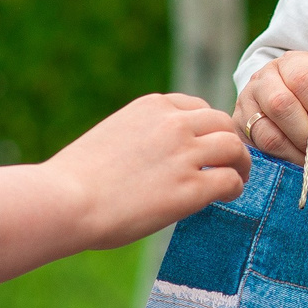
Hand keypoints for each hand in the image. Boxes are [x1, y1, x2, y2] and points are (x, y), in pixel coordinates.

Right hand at [48, 92, 248, 248]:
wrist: (66, 200)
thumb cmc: (75, 179)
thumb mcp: (111, 137)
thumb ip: (140, 138)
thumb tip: (155, 158)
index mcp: (151, 107)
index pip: (196, 106)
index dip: (207, 127)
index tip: (206, 144)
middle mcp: (173, 123)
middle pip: (222, 122)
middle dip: (229, 141)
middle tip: (231, 163)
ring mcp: (184, 153)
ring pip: (234, 147)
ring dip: (241, 164)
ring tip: (238, 179)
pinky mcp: (191, 187)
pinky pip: (231, 180)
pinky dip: (235, 188)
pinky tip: (226, 198)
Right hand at [235, 52, 307, 166]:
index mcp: (292, 63)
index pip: (303, 79)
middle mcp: (264, 78)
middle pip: (281, 104)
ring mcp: (247, 102)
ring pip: (267, 132)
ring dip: (297, 153)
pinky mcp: (239, 129)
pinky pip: (259, 150)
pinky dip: (285, 163)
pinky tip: (303, 168)